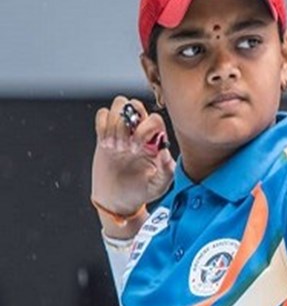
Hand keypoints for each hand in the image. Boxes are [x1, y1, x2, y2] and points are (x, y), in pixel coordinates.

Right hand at [91, 96, 174, 228]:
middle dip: (127, 123)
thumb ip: (167, 170)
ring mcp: (122, 131)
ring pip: (119, 106)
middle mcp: (140, 132)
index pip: (154, 118)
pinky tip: (105, 143)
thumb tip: (165, 153)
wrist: (118, 200)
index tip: (136, 149)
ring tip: (113, 146)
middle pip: (135, 105)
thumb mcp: (158, 185)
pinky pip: (102, 115)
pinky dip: (101, 125)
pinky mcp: (105, 134)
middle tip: (124, 146)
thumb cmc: (141, 192)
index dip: (144, 129)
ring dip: (113, 125)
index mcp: (156, 141)